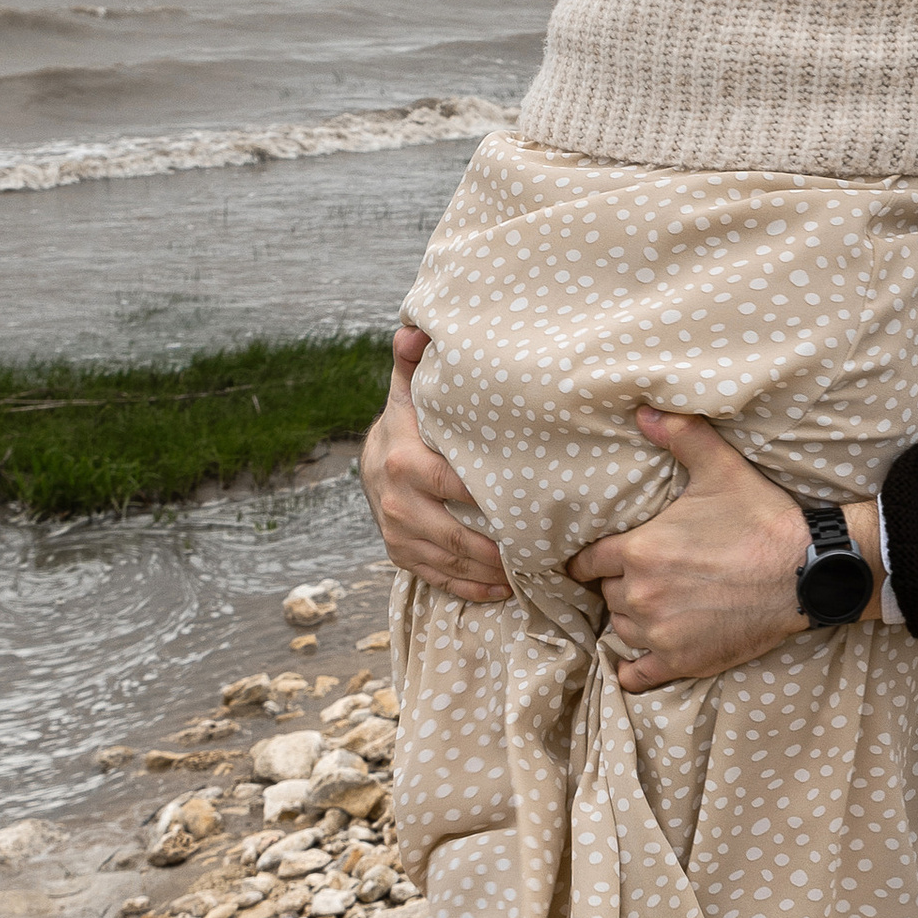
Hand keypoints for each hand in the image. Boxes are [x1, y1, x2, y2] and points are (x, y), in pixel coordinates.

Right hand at [359, 324, 512, 603]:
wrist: (373, 454)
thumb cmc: (409, 417)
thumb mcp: (411, 388)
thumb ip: (414, 361)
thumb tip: (414, 327)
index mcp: (404, 462)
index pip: (455, 486)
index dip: (494, 499)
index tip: (534, 504)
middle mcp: (397, 504)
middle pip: (454, 535)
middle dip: (497, 548)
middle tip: (544, 551)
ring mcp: (396, 534)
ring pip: (447, 562)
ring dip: (488, 573)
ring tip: (531, 574)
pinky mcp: (399, 554)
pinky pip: (435, 578)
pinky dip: (469, 588)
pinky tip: (503, 589)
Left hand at [567, 409, 880, 694]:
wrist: (806, 572)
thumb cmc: (761, 519)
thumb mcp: (720, 468)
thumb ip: (680, 436)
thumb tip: (643, 410)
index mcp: (639, 550)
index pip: (588, 562)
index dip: (590, 560)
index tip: (594, 562)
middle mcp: (640, 595)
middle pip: (609, 594)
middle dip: (622, 585)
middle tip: (647, 578)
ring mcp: (659, 632)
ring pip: (621, 629)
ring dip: (632, 619)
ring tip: (656, 607)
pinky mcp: (681, 662)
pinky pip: (635, 675)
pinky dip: (633, 668)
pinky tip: (640, 658)